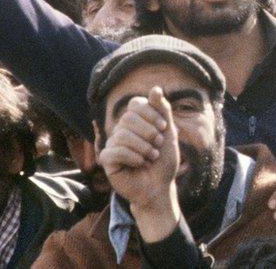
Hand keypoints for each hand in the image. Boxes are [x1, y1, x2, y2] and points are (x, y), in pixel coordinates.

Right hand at [99, 87, 174, 209]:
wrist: (160, 186)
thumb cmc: (164, 160)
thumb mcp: (169, 132)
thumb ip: (162, 110)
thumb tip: (156, 88)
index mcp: (135, 121)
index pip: (136, 104)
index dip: (151, 114)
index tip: (164, 128)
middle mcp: (121, 129)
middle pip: (128, 118)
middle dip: (149, 133)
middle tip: (157, 147)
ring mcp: (112, 143)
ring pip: (122, 135)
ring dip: (143, 148)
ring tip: (151, 157)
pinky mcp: (106, 159)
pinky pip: (115, 151)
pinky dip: (133, 158)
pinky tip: (139, 164)